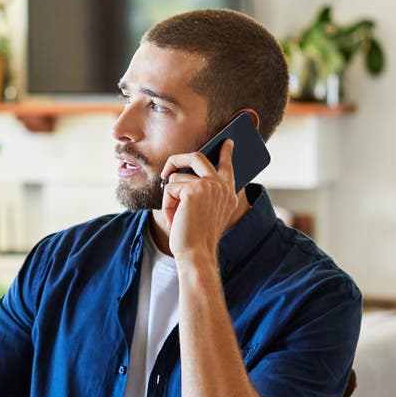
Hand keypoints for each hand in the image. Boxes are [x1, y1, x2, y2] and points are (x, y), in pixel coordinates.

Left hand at [158, 139, 244, 260]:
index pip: (227, 166)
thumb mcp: (204, 214)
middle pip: (197, 157)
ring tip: (176, 217)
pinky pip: (170, 187)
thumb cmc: (197, 239)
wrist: (197, 254)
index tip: (227, 141)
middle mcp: (222, 186)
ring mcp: (210, 185)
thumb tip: (179, 176)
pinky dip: (167, 204)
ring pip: (176, 177)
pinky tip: (175, 219)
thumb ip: (201, 194)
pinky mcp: (194, 189)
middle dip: (176, 160)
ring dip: (170, 198)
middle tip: (167, 169)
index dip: (225, 153)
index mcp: (228, 194)